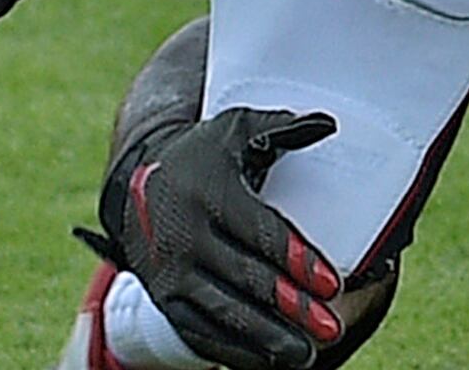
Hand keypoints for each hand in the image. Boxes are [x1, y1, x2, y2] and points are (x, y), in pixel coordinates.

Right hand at [76, 106, 347, 369]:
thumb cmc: (201, 156)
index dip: (298, 260)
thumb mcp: (235, 130)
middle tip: (329, 329)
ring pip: (222, 313)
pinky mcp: (161, 298)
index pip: (260, 232)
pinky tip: (266, 362)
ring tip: (306, 355)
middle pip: (245, 279)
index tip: (332, 284)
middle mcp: (184, 235)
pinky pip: (198, 332)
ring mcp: (169, 272)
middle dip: (291, 308)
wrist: (136, 182)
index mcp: (208, 192)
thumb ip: (281, 126)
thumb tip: (327, 123)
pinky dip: (233, 351)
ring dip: (266, 338)